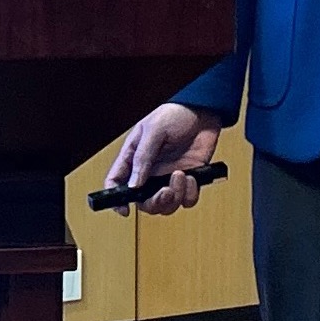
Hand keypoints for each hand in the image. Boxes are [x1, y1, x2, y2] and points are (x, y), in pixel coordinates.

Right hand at [109, 103, 224, 215]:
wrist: (204, 110)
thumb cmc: (174, 114)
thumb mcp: (153, 130)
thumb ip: (142, 158)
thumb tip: (133, 185)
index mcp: (133, 159)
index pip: (116, 183)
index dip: (115, 199)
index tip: (125, 210)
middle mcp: (149, 172)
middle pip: (143, 202)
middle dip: (154, 203)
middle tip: (165, 192)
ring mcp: (168, 178)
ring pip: (166, 205)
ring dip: (174, 197)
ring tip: (181, 176)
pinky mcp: (188, 180)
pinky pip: (187, 200)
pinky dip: (190, 194)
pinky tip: (192, 177)